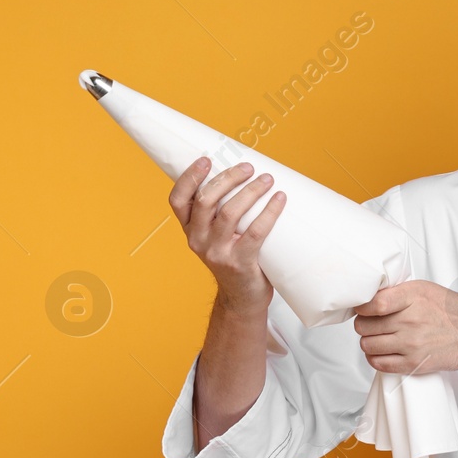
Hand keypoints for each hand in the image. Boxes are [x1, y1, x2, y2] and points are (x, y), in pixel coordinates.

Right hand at [169, 157, 285, 314]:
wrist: (241, 298)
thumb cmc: (233, 256)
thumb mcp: (215, 235)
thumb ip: (219, 210)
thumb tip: (244, 170)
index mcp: (190, 230)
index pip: (177, 200)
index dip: (188, 177)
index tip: (205, 159)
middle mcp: (198, 240)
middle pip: (206, 200)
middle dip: (227, 178)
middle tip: (248, 167)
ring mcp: (218, 253)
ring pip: (230, 213)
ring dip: (251, 191)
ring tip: (267, 179)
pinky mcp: (240, 262)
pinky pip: (256, 231)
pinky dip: (269, 211)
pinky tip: (280, 198)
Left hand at [353, 279, 457, 374]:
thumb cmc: (454, 312)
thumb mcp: (426, 289)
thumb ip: (398, 293)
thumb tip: (371, 297)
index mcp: (412, 297)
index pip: (372, 304)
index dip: (361, 307)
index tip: (363, 308)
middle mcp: (410, 320)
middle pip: (365, 326)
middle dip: (364, 325)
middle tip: (371, 324)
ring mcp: (411, 343)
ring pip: (368, 345)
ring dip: (369, 342)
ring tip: (378, 338)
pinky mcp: (413, 363)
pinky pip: (379, 364)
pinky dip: (375, 358)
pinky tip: (381, 352)